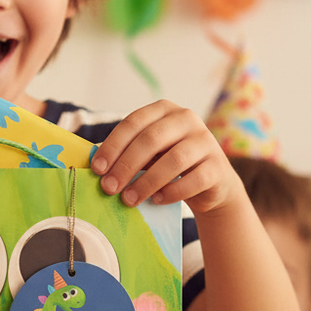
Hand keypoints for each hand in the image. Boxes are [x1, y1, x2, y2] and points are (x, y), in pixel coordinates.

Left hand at [90, 100, 242, 215]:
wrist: (209, 183)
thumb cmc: (167, 164)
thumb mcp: (147, 153)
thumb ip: (125, 152)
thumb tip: (93, 163)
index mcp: (164, 110)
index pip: (134, 122)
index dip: (114, 145)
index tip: (97, 168)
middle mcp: (187, 119)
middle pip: (152, 139)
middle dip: (126, 165)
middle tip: (108, 188)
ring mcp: (206, 141)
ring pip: (174, 160)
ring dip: (147, 182)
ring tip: (129, 200)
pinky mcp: (218, 166)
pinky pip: (194, 179)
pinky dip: (172, 192)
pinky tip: (157, 200)